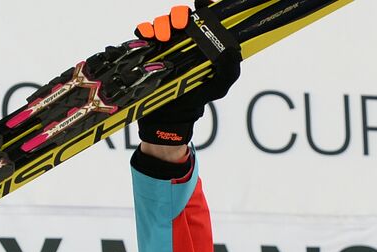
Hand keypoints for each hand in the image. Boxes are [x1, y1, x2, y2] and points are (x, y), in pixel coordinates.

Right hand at [134, 4, 241, 146]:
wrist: (170, 115)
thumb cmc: (196, 98)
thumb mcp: (218, 86)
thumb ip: (229, 70)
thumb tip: (232, 51)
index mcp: (201, 43)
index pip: (203, 17)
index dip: (204, 6)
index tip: (203, 3)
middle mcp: (182, 40)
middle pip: (180, 16)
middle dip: (179, 15)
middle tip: (181, 24)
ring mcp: (164, 45)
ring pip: (161, 22)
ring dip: (161, 24)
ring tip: (162, 37)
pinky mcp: (148, 51)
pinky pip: (143, 34)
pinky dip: (144, 30)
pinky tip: (147, 37)